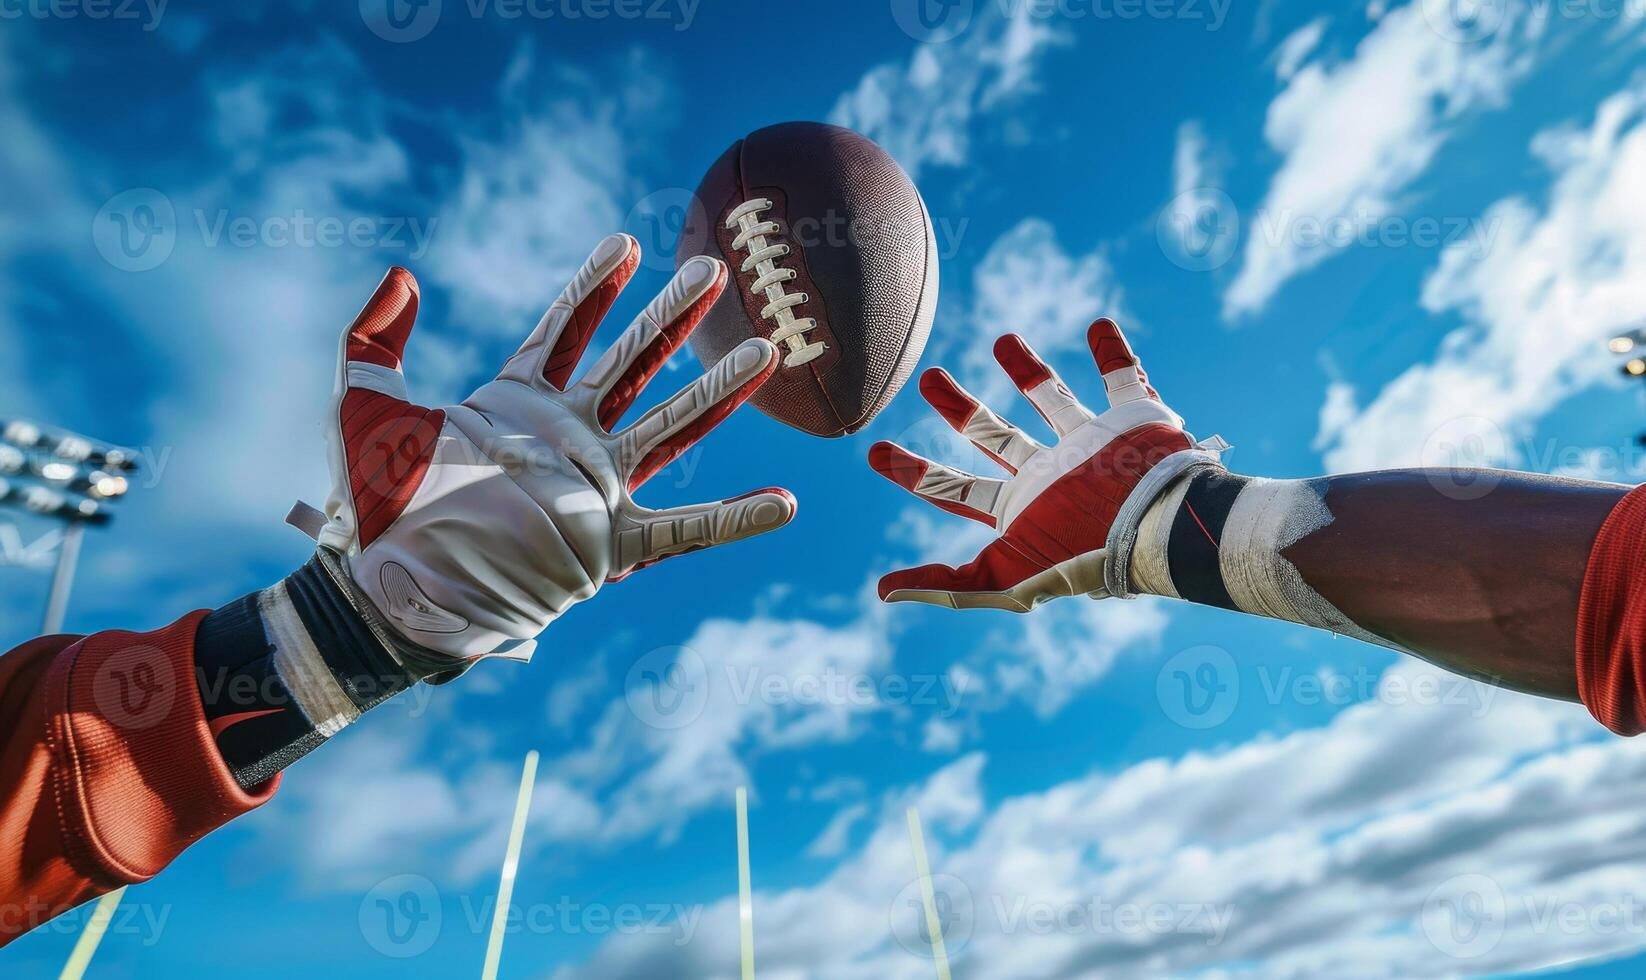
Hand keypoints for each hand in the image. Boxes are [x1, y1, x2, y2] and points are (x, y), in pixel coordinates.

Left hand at [312, 233, 795, 664]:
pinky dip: (737, 519)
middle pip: (633, 362)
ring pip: (671, 426)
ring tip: (768, 351)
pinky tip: (785, 503)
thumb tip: (401, 273)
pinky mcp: (610, 542)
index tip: (627, 242)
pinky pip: (686, 527)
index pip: (564, 329)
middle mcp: (566, 438)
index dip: (594, 287)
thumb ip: (376, 337)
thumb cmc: (374, 505)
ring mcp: (594, 487)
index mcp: (517, 403)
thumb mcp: (364, 406)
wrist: (389, 586)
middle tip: (715, 268)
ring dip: (719, 391)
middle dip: (673, 315)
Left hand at [868, 318, 1222, 610]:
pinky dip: (1114, 352)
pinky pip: (1124, 377)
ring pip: (1052, 398)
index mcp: (1020, 507)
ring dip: (1028, 368)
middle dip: (960, 408)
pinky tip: (1099, 325)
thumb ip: (947, 585)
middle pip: (994, 435)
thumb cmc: (1084, 558)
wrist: (1162, 529)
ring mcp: (1092, 444)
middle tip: (929, 377)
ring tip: (1003, 338)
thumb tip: (881, 593)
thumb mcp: (1004, 576)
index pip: (955, 488)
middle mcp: (1051, 473)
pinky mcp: (1134, 420)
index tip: (872, 451)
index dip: (913, 472)